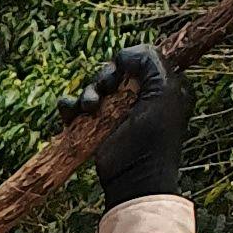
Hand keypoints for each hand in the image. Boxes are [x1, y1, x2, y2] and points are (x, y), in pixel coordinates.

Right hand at [61, 42, 188, 205]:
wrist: (135, 177)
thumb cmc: (154, 137)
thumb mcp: (164, 91)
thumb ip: (150, 62)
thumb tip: (122, 55)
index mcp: (157, 85)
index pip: (137, 60)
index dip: (126, 61)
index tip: (123, 70)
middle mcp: (135, 96)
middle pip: (112, 72)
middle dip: (104, 77)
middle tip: (106, 90)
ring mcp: (113, 113)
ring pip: (92, 88)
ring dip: (87, 93)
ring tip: (90, 108)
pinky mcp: (93, 127)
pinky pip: (74, 107)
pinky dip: (69, 106)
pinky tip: (70, 111)